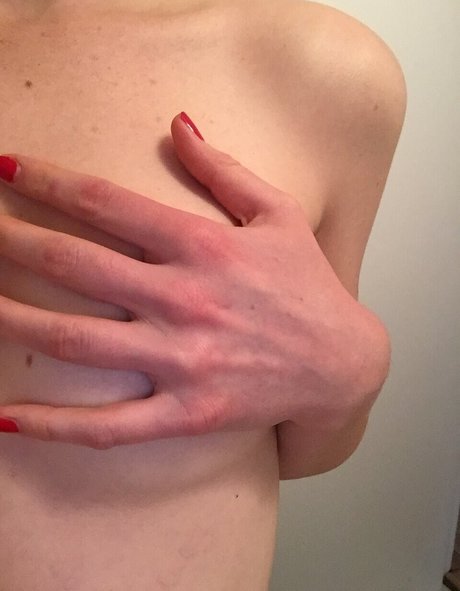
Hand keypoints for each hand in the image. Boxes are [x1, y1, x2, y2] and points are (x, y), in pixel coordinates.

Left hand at [0, 113, 384, 448]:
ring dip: (12, 320)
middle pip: (76, 266)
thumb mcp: (278, 214)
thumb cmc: (308, 286)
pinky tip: (5, 417)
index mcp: (204, 248)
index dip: (48, 182)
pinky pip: (109, 426)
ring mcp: (184, 361)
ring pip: (77, 342)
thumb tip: (179, 124)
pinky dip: (53, 424)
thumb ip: (224, 169)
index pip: (108, 204)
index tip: (6, 169)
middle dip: (13, 241)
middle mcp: (186, 301)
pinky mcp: (187, 412)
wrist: (341, 363)